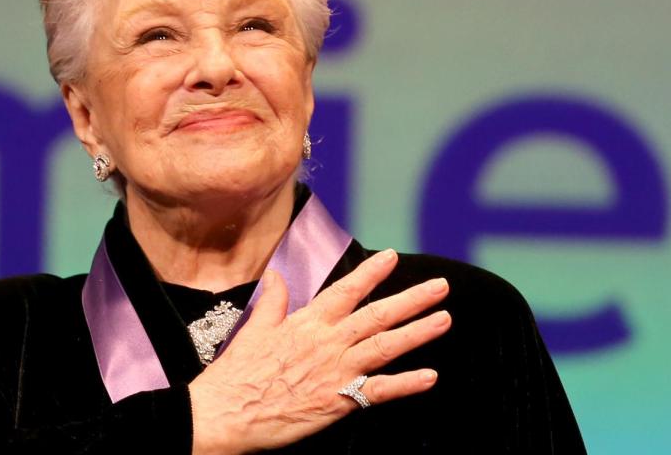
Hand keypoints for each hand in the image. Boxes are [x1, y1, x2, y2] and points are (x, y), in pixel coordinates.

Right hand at [188, 249, 450, 454]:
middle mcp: (328, 342)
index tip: (392, 256)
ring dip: (417, 332)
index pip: (346, 290)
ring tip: (444, 319)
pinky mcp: (339, 401)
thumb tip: (276, 274)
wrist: (226, 414)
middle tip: (441, 286)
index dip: (371, 273)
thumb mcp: (254, 329)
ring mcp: (336, 371)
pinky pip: (379, 391)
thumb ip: (272, 300)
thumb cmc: (237, 374)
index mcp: (307, 323)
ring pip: (386, 347)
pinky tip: (430, 377)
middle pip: (377, 315)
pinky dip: (406, 384)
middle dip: (411, 299)